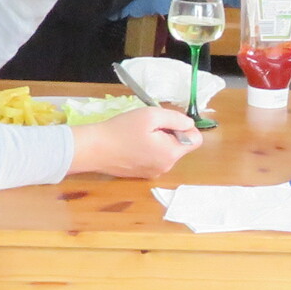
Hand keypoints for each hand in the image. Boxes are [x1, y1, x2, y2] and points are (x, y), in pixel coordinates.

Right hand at [70, 106, 201, 177]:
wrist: (94, 149)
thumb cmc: (122, 130)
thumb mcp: (151, 115)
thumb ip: (176, 118)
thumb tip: (189, 124)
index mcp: (171, 153)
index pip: (196, 140)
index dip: (185, 126)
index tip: (166, 121)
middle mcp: (166, 167)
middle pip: (180, 145)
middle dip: (169, 133)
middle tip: (148, 126)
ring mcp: (153, 173)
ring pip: (166, 151)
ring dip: (158, 141)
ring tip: (138, 134)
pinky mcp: (141, 174)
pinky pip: (153, 158)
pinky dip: (147, 149)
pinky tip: (131, 144)